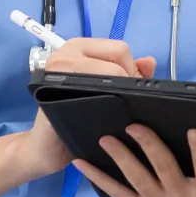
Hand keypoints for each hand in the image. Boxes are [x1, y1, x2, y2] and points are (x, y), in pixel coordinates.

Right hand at [11, 39, 152, 181]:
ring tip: (109, 109)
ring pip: (110, 72)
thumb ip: (128, 73)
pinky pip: (93, 94)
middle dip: (127, 78)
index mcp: (78, 48)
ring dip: (118, 93)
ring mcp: (57, 71)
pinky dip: (104, 107)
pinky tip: (100, 118)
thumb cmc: (73, 117)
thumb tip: (149, 62)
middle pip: (118, 54)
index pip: (119, 48)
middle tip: (118, 101)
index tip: (125, 90)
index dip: (130, 70)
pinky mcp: (53, 93)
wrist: (45, 148)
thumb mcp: (103, 90)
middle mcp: (66, 53)